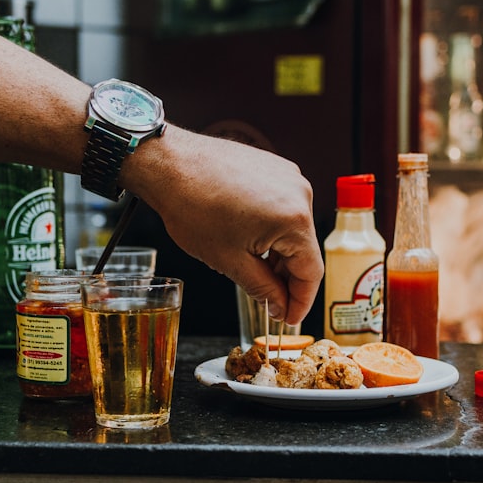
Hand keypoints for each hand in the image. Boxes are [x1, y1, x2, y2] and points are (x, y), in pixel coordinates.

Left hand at [126, 128, 323, 325]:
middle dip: (287, 278)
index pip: (311, 271)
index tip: (289, 318)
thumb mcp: (229, 261)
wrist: (170, 164)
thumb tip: (280, 306)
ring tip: (254, 269)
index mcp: (295, 219)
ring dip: (279, 253)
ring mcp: (289, 177)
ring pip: (293, 228)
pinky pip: (283, 207)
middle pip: (304, 249)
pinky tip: (250, 239)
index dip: (301, 301)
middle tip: (270, 301)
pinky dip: (272, 228)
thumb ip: (263, 289)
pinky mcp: (276, 168)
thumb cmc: (193, 207)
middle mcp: (300, 193)